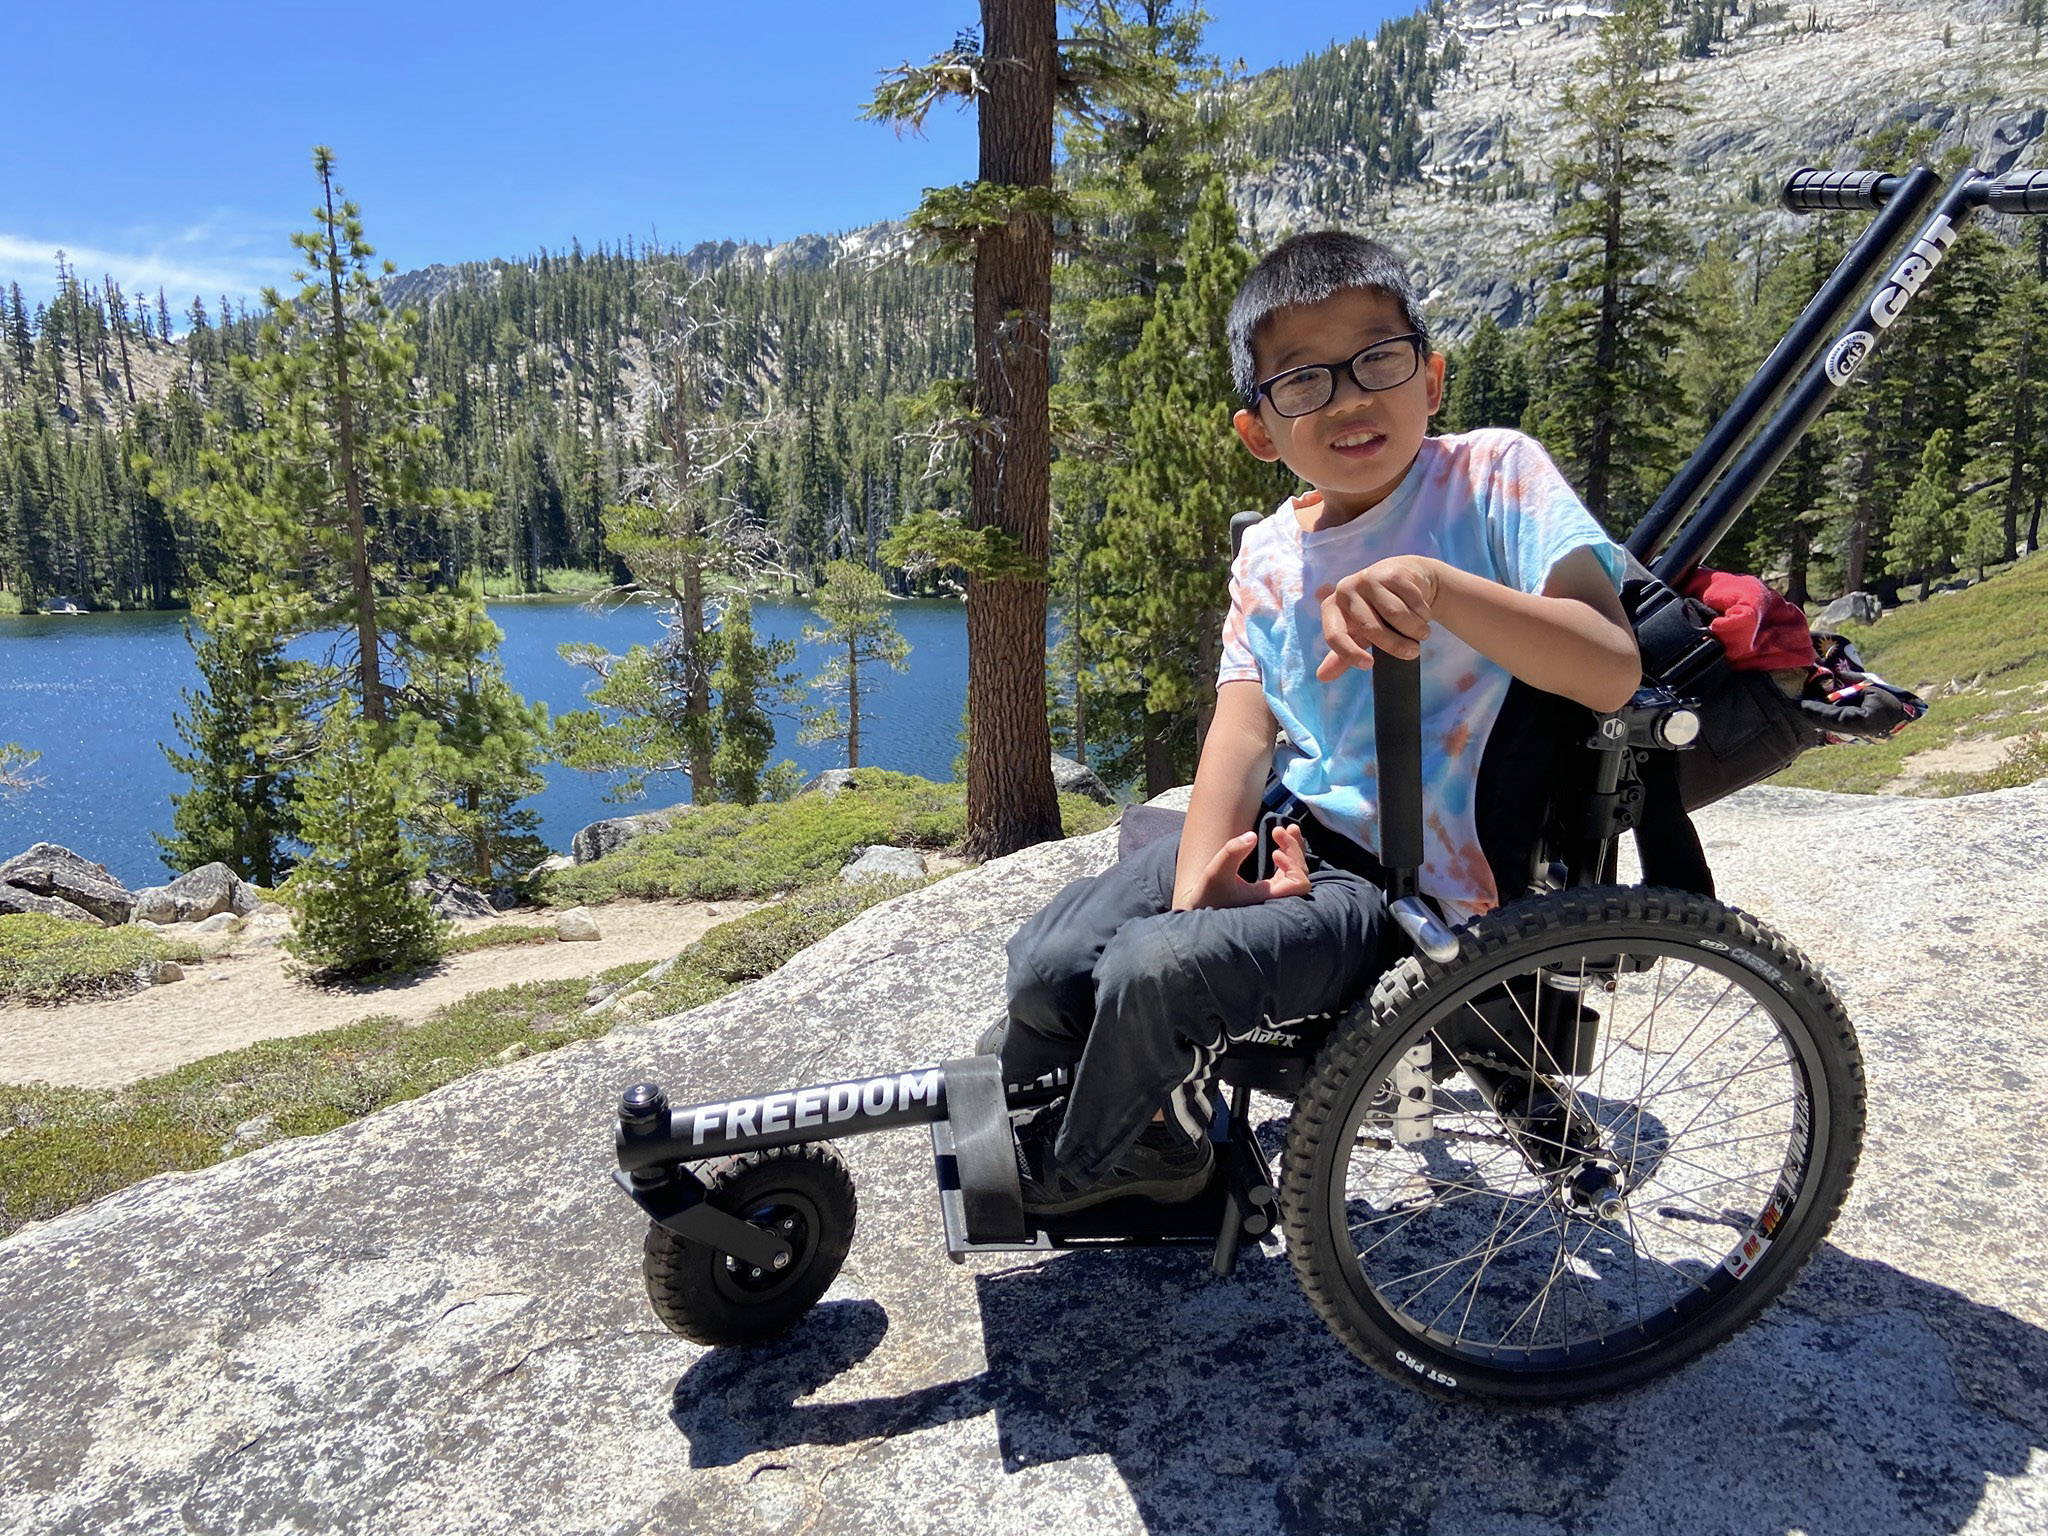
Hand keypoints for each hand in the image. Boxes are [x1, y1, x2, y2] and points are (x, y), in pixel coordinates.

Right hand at [1178, 822, 1310, 910]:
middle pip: (1301, 873)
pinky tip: (1279, 837)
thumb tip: (1253, 835)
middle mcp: (1275, 897)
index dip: (1294, 865)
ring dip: (1293, 847)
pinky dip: (1288, 852)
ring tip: (1283, 829)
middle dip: (1293, 848)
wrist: (1200, 906)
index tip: (1274, 853)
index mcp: (1268, 898)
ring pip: (1297, 870)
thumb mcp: (1216, 871)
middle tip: (1276, 830)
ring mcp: (1273, 892)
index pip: (1299, 884)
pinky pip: (1287, 870)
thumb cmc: (1208, 893)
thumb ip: (1232, 852)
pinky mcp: (1268, 887)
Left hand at [1314, 555, 1439, 680]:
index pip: (1335, 635)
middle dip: (1396, 646)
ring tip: (1421, 632)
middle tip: (1413, 652)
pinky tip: (1423, 613)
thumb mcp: (1358, 633)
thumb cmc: (1377, 612)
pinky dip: (1423, 613)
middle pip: (1372, 629)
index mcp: (1332, 607)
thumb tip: (1322, 677)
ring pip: (1397, 615)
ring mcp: (1369, 578)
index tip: (1369, 665)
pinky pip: (1413, 601)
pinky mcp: (1393, 572)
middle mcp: (1345, 590)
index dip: (1349, 653)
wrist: (1404, 579)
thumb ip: (1341, 656)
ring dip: (1415, 629)